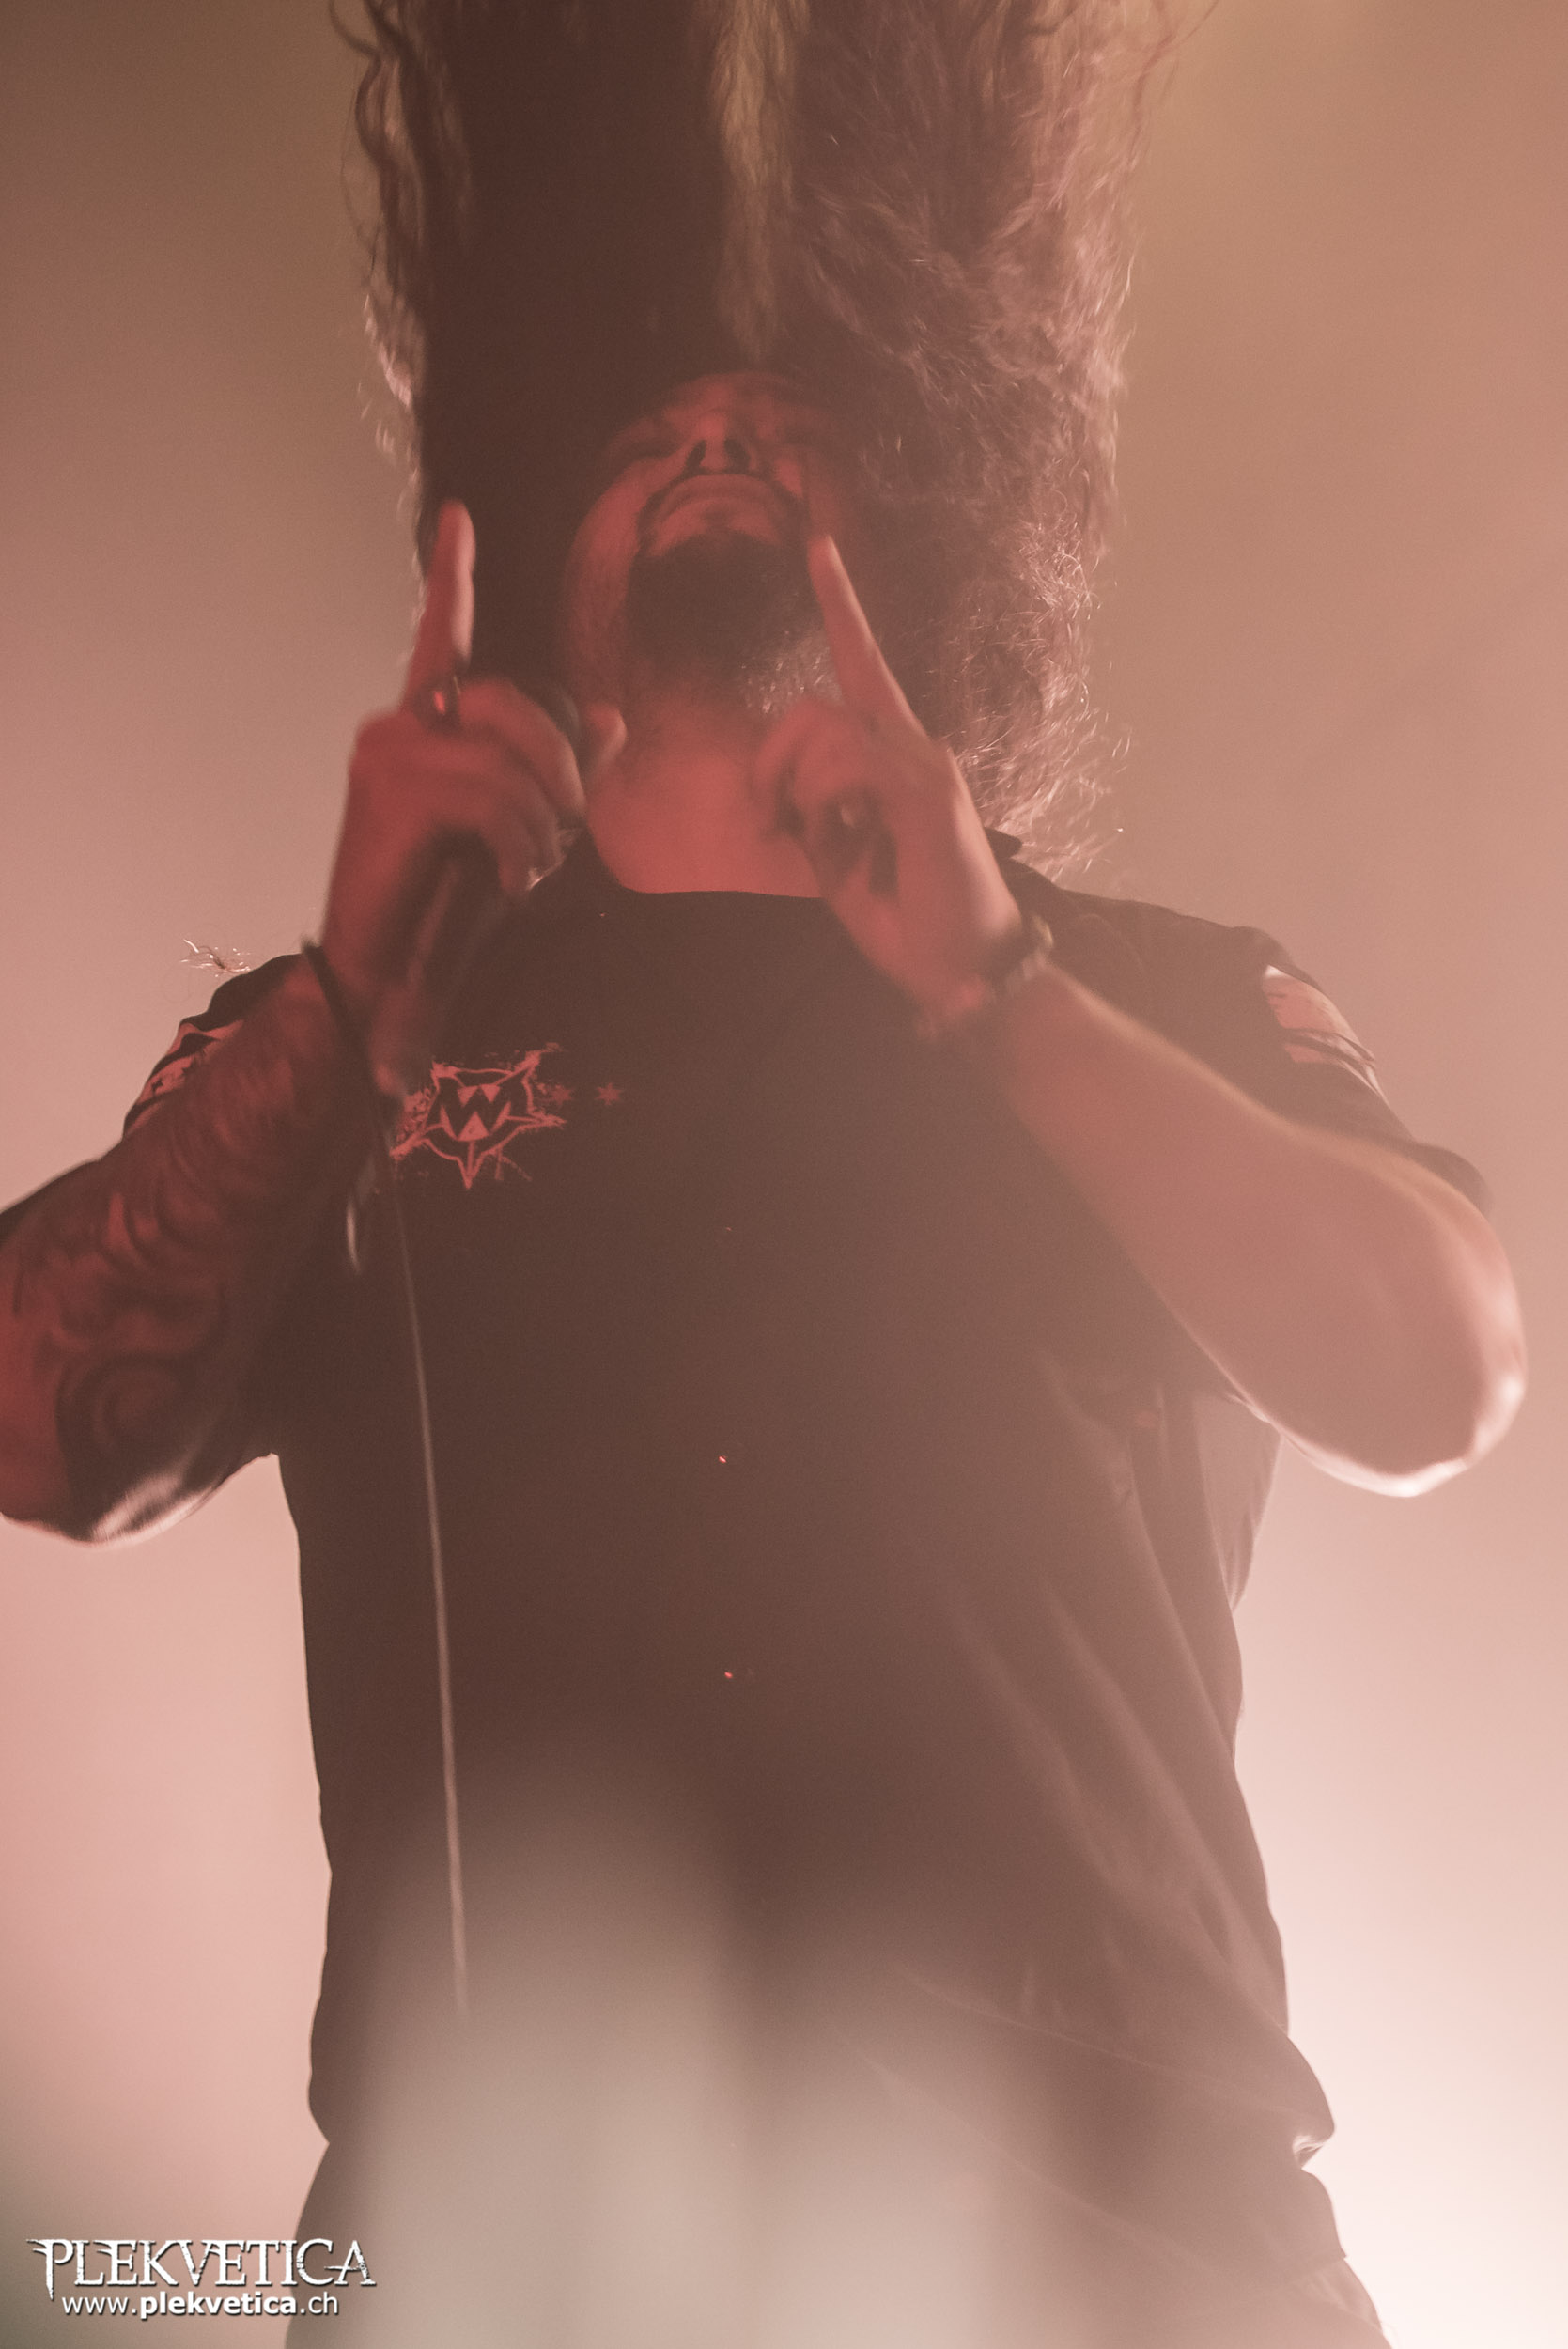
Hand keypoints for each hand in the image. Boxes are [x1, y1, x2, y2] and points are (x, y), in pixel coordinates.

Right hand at [321, 502, 623, 1096]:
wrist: (389, 972)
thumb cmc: (446, 907)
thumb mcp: (519, 832)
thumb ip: (557, 774)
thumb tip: (610, 717)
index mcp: (426, 728)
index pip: (444, 639)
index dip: (451, 578)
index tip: (458, 517)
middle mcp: (399, 725)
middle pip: (513, 702)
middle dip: (561, 769)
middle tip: (568, 830)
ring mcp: (388, 751)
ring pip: (509, 757)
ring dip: (544, 823)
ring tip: (531, 867)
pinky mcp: (392, 788)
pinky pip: (492, 794)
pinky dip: (522, 845)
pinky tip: (514, 882)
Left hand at [752, 537, 1022, 1022]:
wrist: (961, 973)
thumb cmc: (907, 921)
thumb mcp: (838, 861)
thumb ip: (811, 812)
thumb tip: (776, 789)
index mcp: (890, 755)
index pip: (862, 662)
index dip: (840, 602)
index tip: (818, 545)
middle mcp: (913, 745)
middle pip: (812, 707)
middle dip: (769, 761)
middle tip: (770, 821)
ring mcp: (926, 766)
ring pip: (825, 733)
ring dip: (798, 792)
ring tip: (818, 843)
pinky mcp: (929, 795)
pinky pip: (849, 765)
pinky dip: (826, 803)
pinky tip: (846, 840)